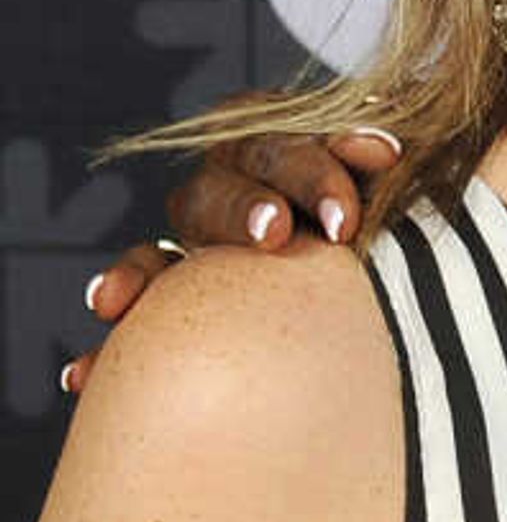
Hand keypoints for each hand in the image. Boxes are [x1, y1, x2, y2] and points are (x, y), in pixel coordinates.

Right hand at [67, 130, 400, 393]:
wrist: (395, 266)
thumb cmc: (407, 209)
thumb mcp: (403, 177)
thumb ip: (385, 159)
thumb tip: (381, 147)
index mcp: (282, 149)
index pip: (281, 145)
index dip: (311, 170)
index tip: (351, 206)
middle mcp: (230, 195)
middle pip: (215, 194)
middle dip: (244, 210)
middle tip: (276, 236)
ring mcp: (199, 253)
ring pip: (156, 256)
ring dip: (140, 275)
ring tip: (115, 304)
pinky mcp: (182, 310)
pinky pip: (136, 327)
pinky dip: (106, 349)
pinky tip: (83, 375)